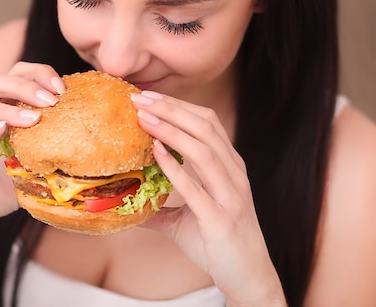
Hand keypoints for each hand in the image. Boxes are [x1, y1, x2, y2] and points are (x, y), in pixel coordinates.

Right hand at [0, 62, 65, 232]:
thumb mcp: (25, 173)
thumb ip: (46, 160)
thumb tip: (83, 157)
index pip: (13, 75)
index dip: (37, 74)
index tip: (62, 88)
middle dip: (25, 85)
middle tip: (51, 100)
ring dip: (8, 108)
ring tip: (34, 119)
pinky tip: (1, 131)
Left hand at [131, 91, 285, 304]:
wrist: (247, 277)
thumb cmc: (217, 243)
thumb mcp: (188, 217)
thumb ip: (161, 206)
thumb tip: (129, 202)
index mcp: (229, 167)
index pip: (208, 123)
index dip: (179, 106)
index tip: (149, 97)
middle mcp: (234, 175)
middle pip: (205, 128)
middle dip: (172, 109)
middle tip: (141, 98)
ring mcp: (231, 195)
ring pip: (204, 151)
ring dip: (171, 130)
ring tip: (144, 118)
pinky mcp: (221, 218)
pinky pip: (197, 187)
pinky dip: (175, 166)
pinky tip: (156, 151)